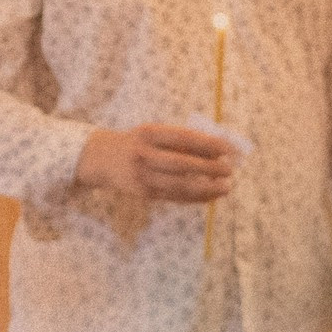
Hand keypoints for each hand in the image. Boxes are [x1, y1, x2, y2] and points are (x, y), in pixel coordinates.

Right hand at [75, 125, 236, 203]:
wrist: (101, 159)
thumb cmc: (136, 143)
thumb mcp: (152, 133)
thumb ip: (178, 140)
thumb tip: (215, 150)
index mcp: (149, 133)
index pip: (184, 138)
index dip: (208, 144)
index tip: (228, 149)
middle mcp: (144, 155)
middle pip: (182, 164)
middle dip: (210, 168)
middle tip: (230, 170)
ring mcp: (143, 176)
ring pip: (180, 185)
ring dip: (206, 188)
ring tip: (226, 187)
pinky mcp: (144, 194)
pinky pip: (174, 197)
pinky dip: (195, 198)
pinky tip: (211, 196)